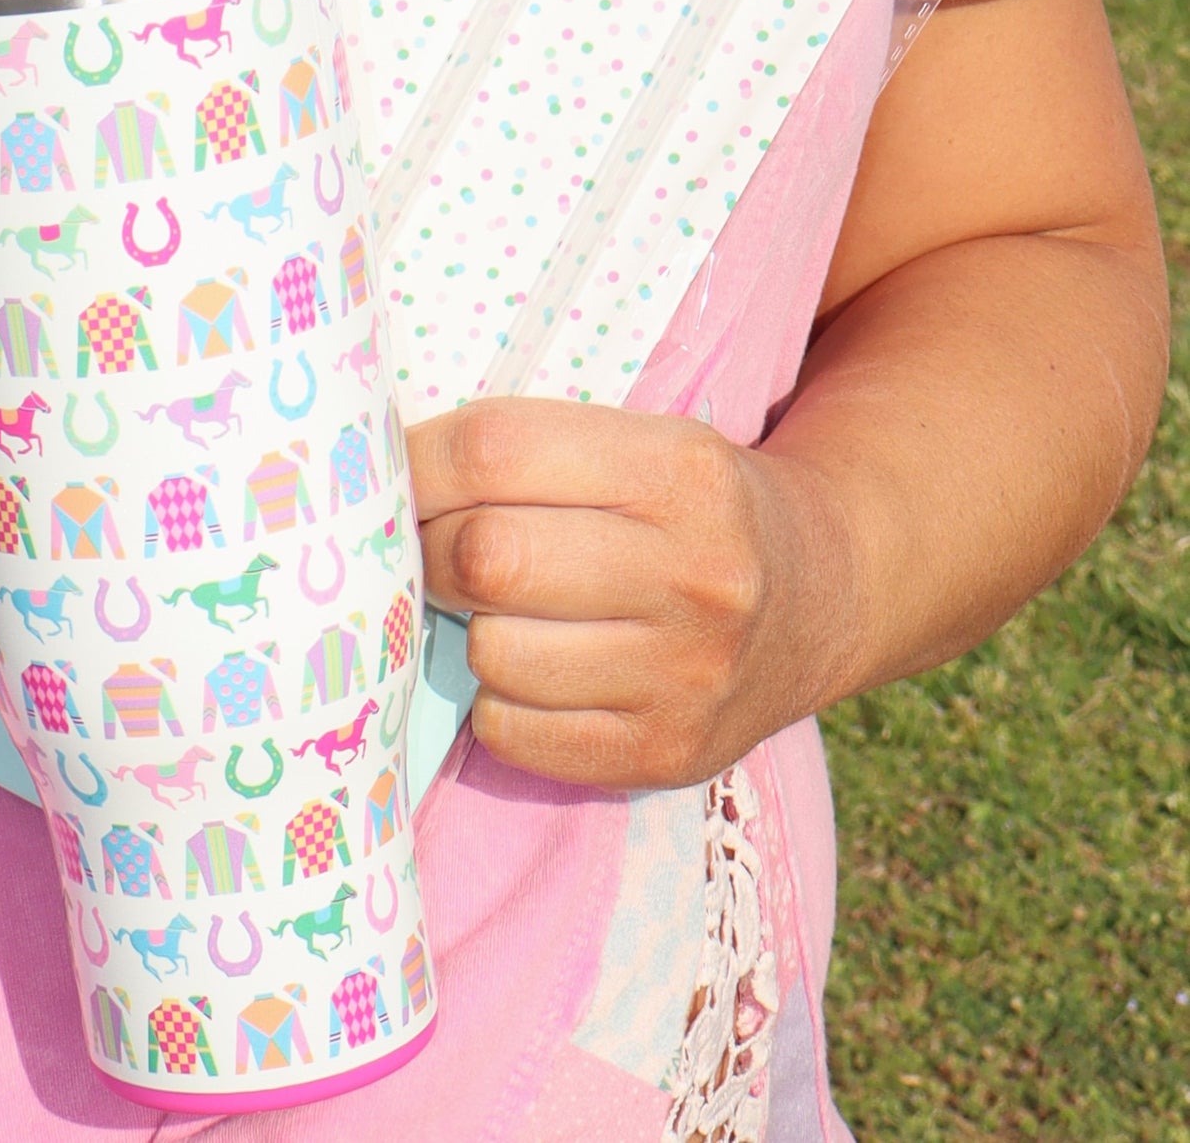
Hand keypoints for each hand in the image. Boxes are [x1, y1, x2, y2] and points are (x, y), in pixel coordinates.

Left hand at [409, 399, 857, 789]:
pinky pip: (515, 733)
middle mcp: (693, 574)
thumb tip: (374, 476)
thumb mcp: (641, 439)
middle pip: (487, 558)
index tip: (391, 473)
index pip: (497, 452)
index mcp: (678, 469)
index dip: (418, 462)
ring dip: (468, 630)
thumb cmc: (688, 504)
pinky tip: (533, 668)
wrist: (818, 595)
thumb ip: (528, 449)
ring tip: (496, 608)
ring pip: (493, 654)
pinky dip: (498, 702)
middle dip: (431, 549)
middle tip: (429, 545)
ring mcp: (685, 675)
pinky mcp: (666, 753)